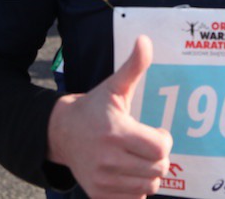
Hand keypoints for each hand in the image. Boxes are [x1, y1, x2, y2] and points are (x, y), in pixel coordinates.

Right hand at [47, 36, 171, 198]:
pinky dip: (136, 189)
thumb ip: (134, 66)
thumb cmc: (94, 108)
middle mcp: (109, 160)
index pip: (161, 148)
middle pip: (159, 169)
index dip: (163, 139)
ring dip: (149, 173)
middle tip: (146, 145)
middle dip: (159, 157)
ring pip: (149, 186)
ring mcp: (103, 180)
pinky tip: (127, 173)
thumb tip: (144, 40)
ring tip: (138, 159)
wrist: (61, 134)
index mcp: (116, 132)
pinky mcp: (99, 195)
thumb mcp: (114, 86)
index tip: (154, 132)